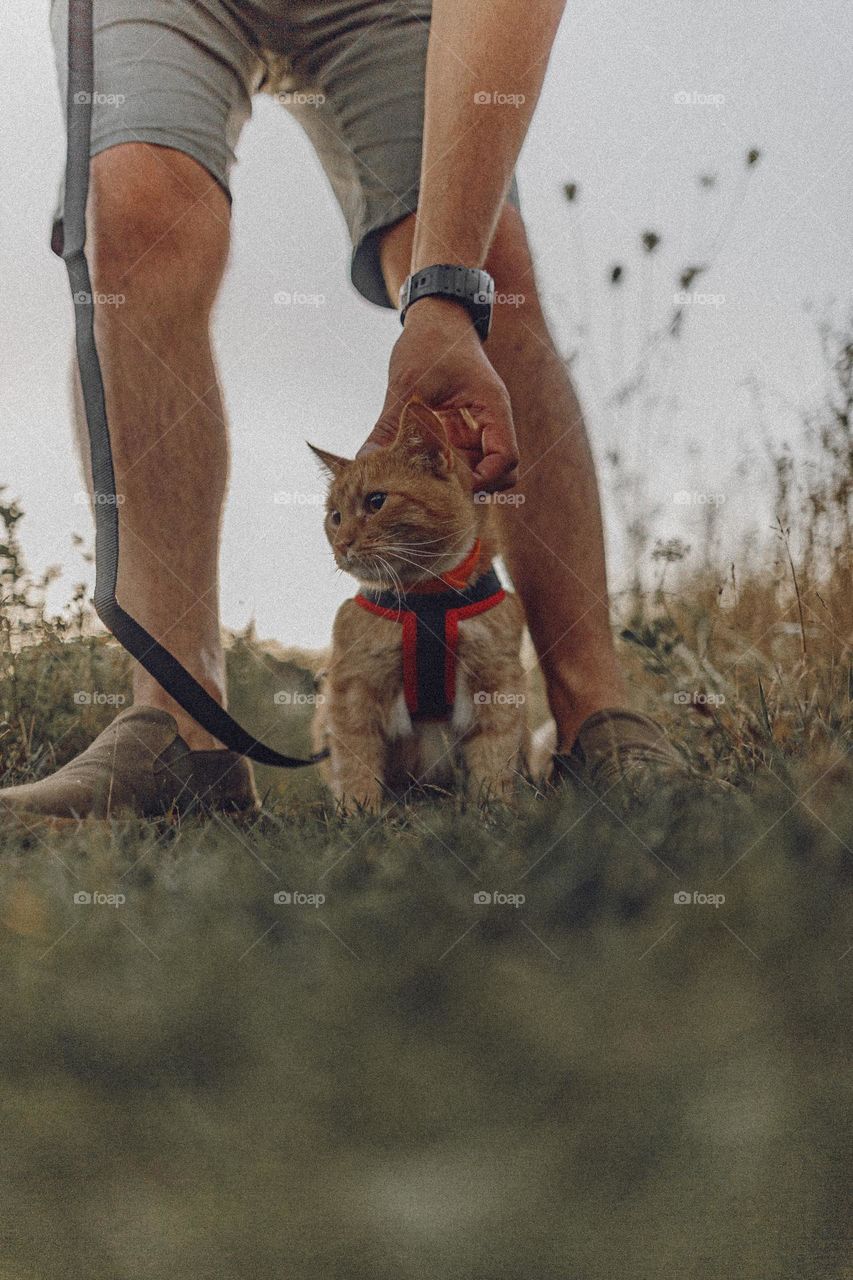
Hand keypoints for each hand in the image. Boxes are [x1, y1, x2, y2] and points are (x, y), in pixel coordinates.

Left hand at [359, 298, 518, 490]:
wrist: (436, 316)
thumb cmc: (429, 341)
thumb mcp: (406, 384)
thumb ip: (388, 426)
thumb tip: (367, 462)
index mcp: (492, 406)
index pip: (507, 458)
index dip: (485, 479)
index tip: (451, 486)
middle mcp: (492, 421)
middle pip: (502, 472)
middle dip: (476, 486)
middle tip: (439, 491)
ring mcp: (478, 427)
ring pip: (483, 469)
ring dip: (461, 480)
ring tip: (428, 482)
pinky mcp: (462, 429)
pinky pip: (463, 459)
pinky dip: (447, 469)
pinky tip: (421, 469)